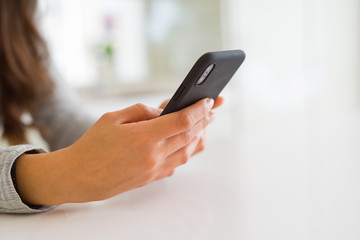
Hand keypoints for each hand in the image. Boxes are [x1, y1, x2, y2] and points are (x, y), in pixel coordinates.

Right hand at [15, 98, 214, 205]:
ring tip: (205, 124)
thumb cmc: (92, 145)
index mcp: (144, 137)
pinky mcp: (152, 178)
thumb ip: (142, 111)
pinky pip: (177, 163)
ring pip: (187, 152)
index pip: (182, 120)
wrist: (79, 177)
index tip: (208, 100)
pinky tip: (188, 143)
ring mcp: (154, 169)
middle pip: (189, 135)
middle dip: (204, 120)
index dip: (198, 109)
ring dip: (199, 136)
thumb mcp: (113, 118)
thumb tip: (164, 111)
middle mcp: (153, 155)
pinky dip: (187, 151)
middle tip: (213, 110)